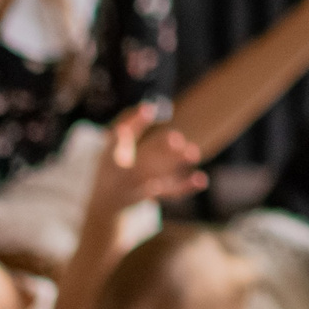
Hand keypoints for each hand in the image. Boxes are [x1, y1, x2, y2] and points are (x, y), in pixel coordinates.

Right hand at [89, 104, 205, 219]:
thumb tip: (150, 107)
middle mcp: (123, 173)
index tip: (148, 110)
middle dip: (160, 149)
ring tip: (194, 153)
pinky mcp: (151, 195)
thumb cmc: (111, 164)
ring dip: (175, 164)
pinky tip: (201, 179)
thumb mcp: (114, 142)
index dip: (133, 124)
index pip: (119, 139)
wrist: (106, 201)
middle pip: (142, 161)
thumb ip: (130, 122)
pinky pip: (168, 193)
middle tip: (177, 138)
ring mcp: (137, 186)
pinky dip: (185, 187)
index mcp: (111, 155)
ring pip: (157, 176)